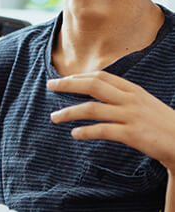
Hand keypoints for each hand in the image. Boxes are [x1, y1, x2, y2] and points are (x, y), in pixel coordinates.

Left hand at [48, 71, 174, 171]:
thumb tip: (100, 94)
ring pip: (92, 109)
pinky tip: (74, 134)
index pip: (101, 76)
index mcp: (133, 89)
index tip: (63, 79)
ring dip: (69, 112)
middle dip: (68, 84)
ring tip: (54, 117)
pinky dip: (85, 132)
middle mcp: (130, 99)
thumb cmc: (162, 124)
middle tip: (50, 85)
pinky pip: (102, 130)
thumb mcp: (144, 103)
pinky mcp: (132, 134)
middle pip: (93, 85)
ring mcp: (131, 116)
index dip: (79, 76)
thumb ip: (123, 97)